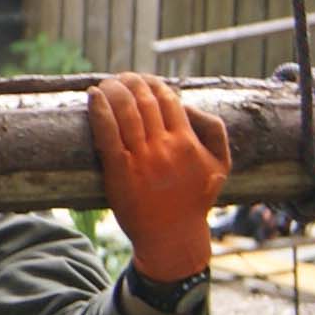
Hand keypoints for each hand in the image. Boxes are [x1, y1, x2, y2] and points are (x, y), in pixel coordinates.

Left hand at [92, 72, 230, 281]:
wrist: (172, 236)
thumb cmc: (195, 200)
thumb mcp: (220, 165)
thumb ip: (214, 130)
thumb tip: (188, 105)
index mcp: (187, 142)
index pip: (169, 99)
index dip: (154, 83)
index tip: (143, 80)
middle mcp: (165, 147)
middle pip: (145, 101)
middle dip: (132, 82)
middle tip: (122, 77)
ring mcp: (141, 159)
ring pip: (125, 112)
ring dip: (115, 90)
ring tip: (107, 82)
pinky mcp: (119, 171)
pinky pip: (107, 133)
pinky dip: (99, 110)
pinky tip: (93, 95)